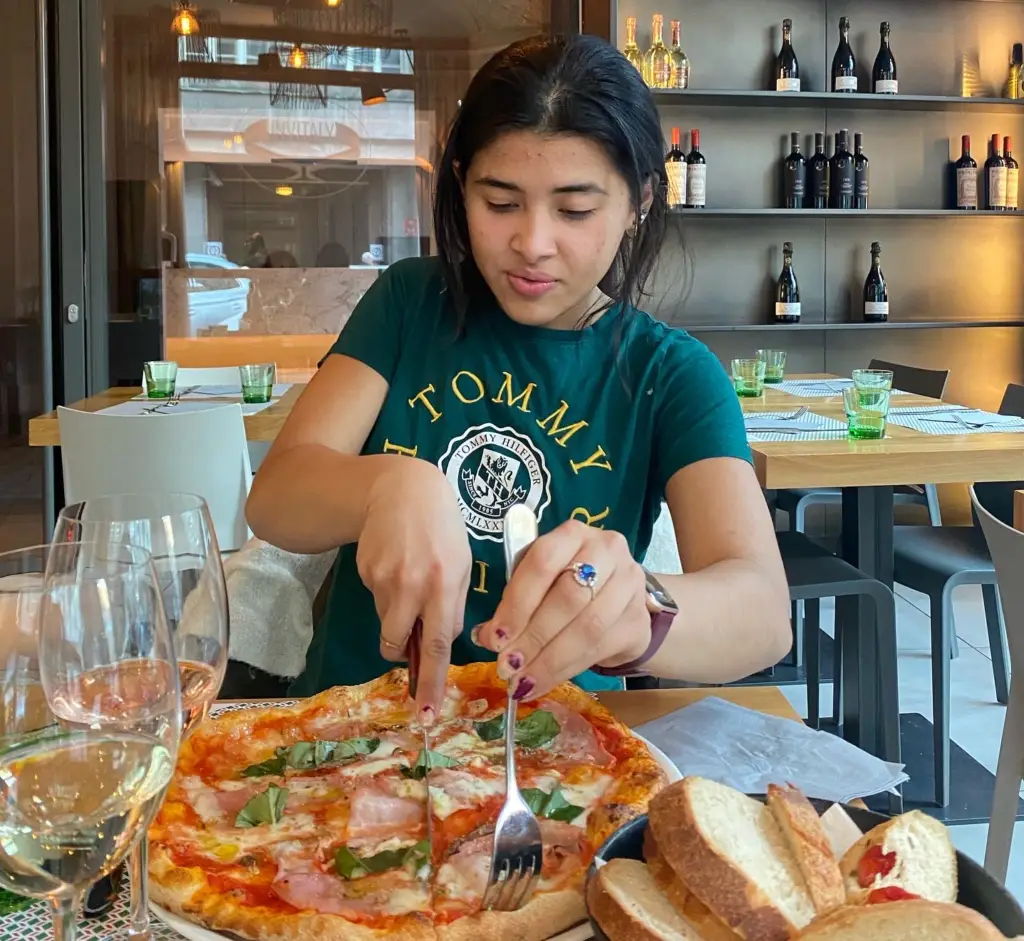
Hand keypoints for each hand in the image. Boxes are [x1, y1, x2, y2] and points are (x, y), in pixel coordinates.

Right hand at [357, 458, 471, 722]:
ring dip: (398, 617)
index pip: (438, 644)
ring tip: (409, 581)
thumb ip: (455, 603)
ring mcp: (385, 580)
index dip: (432, 681)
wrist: (399, 489)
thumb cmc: (442, 527)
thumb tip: (442, 642)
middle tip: (409, 650)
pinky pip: (379, 601)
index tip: (426, 713)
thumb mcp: (463, 561)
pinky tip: (396, 565)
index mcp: (446, 583)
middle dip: (401, 652)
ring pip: (389, 623)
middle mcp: (414, 585)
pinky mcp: (366, 574)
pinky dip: (388, 594)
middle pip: (399, 642)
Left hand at [475, 520, 650, 699]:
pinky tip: (544, 681)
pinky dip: (567, 669)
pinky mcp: (638, 619)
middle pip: (568, 596)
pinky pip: (601, 648)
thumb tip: (485, 636)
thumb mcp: (540, 582)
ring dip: (550, 659)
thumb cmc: (568, 585)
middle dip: (533, 636)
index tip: (496, 637)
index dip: (517, 602)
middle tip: (508, 665)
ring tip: (523, 680)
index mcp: (573, 534)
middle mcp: (606, 550)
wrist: (620, 601)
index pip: (543, 562)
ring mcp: (629, 584)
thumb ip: (516, 603)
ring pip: (587, 626)